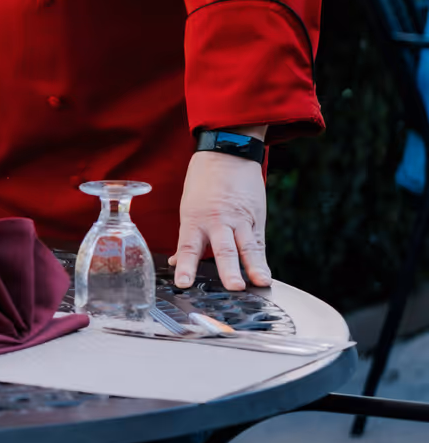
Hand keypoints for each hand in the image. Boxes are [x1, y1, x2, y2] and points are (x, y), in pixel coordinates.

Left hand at [172, 150, 269, 290]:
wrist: (227, 154)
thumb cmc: (204, 182)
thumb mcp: (188, 208)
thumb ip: (187, 238)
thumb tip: (176, 260)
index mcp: (194, 219)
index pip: (188, 246)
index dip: (186, 266)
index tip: (183, 283)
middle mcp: (217, 221)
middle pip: (223, 249)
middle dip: (228, 269)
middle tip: (233, 287)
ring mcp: (239, 220)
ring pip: (247, 247)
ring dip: (253, 267)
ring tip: (260, 283)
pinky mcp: (256, 219)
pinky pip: (259, 243)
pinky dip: (262, 261)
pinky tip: (266, 276)